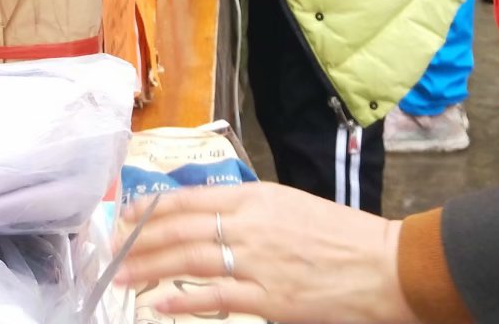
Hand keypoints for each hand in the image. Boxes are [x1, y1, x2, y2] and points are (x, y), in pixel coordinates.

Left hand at [118, 183, 413, 323]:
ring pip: (189, 261)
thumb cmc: (342, 236)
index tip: (125, 215)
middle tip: (113, 249)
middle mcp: (250, 224)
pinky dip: (182, 300)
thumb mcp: (290, 206)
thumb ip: (250, 211)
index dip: (151, 208)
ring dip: (150, 268)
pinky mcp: (269, 299)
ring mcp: (257, 263)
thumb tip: (210, 219)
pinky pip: (215, 298)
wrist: (385, 265)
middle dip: (140, 240)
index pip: (188, 198)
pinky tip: (159, 303)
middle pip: (180, 229)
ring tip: (123, 276)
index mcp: (256, 196)